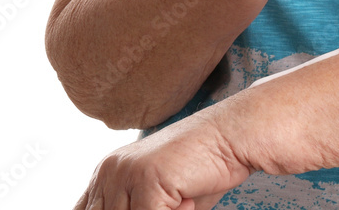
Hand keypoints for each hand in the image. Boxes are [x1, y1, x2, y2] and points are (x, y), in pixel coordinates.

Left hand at [73, 110, 251, 209]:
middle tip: (174, 202)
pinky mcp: (145, 180)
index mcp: (105, 173)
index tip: (144, 207)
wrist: (232, 136)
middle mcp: (108, 171)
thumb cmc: (201, 170)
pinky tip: (188, 199)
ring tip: (182, 200)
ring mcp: (124, 173)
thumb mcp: (158, 202)